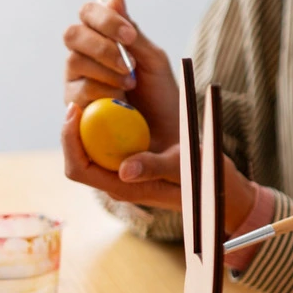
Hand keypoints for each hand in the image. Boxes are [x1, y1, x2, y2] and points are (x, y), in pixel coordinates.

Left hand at [61, 105, 256, 228]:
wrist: (222, 191)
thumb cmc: (207, 182)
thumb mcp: (186, 169)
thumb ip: (157, 168)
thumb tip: (125, 169)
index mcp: (124, 188)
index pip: (79, 169)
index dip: (70, 140)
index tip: (74, 110)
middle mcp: (118, 183)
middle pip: (78, 159)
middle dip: (73, 131)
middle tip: (78, 101)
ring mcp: (124, 176)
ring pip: (90, 152)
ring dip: (86, 128)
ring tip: (92, 100)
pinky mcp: (133, 166)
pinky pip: (107, 148)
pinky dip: (103, 129)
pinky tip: (114, 109)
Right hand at [63, 0, 179, 149]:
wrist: (166, 134)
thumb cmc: (162, 95)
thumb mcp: (154, 59)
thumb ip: (132, 31)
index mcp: (103, 39)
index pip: (88, 13)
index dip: (105, 19)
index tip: (129, 35)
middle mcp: (84, 56)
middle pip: (72, 34)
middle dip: (102, 46)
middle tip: (129, 64)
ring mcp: (76, 81)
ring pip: (74, 62)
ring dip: (107, 72)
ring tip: (131, 86)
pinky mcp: (74, 107)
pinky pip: (77, 92)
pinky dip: (102, 93)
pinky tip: (120, 100)